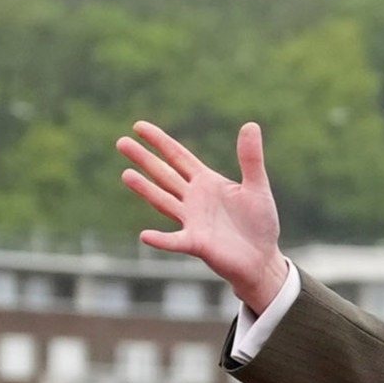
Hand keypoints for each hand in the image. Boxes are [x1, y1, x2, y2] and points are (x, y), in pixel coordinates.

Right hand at [118, 120, 287, 315]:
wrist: (263, 258)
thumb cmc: (259, 223)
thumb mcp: (257, 186)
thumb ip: (251, 159)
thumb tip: (250, 124)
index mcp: (205, 182)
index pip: (178, 156)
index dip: (159, 141)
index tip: (138, 126)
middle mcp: (193, 199)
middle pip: (164, 174)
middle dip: (144, 159)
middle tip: (121, 142)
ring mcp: (192, 221)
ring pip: (163, 201)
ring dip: (145, 189)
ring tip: (126, 175)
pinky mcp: (196, 244)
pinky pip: (175, 241)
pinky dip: (161, 239)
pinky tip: (145, 235)